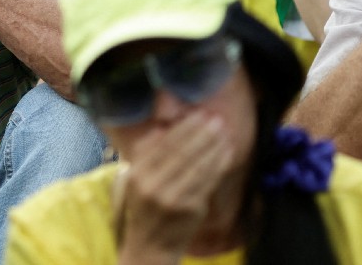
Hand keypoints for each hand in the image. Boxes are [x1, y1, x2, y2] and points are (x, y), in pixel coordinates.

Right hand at [118, 113, 234, 258]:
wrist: (150, 246)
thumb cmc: (145, 209)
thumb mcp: (135, 180)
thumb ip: (146, 155)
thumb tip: (162, 129)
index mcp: (137, 174)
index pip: (163, 145)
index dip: (183, 129)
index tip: (198, 115)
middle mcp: (153, 184)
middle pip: (181, 152)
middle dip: (202, 133)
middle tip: (216, 119)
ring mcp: (173, 197)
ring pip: (197, 165)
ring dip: (214, 146)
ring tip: (225, 132)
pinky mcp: (190, 209)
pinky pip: (208, 181)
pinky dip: (219, 164)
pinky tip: (227, 153)